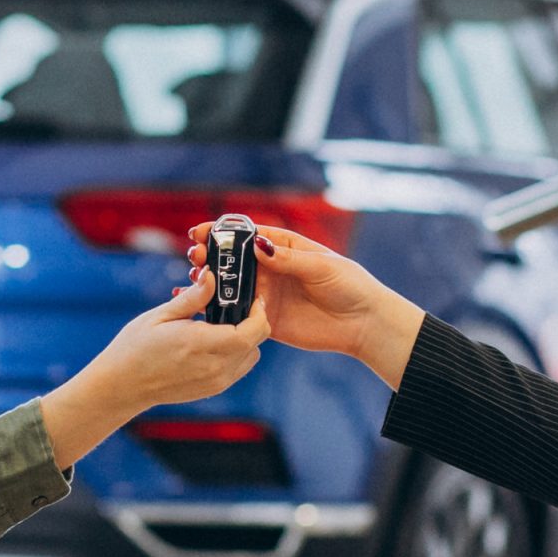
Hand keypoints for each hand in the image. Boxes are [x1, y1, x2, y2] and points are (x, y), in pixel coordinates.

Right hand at [38, 278, 270, 466]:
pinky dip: (237, 353)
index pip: (251, 331)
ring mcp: (215, 382)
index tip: (253, 298)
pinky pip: (239, 368)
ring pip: (251, 356)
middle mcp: (213, 367)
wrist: (122, 385)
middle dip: (253, 322)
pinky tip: (215, 341)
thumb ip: (192, 297)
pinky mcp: (213, 389)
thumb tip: (212, 276)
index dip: (259, 313)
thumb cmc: (135, 347)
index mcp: (201, 344)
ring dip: (246, 339)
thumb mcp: (161, 315)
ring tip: (223, 324)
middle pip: (256, 343)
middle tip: (238, 305)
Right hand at [186, 223, 423, 386]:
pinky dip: (220, 310)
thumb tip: (258, 246)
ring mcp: (268, 295)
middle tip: (194, 256)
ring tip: (193, 279)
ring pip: (232, 286)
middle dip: (212, 256)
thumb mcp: (321, 266)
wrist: (364, 324)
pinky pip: (240, 314)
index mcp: (287, 248)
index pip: (250, 236)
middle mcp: (274, 270)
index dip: (224, 233)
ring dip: (211, 282)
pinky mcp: (267, 321)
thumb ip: (289, 259)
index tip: (201, 231)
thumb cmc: (350, 286)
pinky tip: (201, 307)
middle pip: (235, 261)